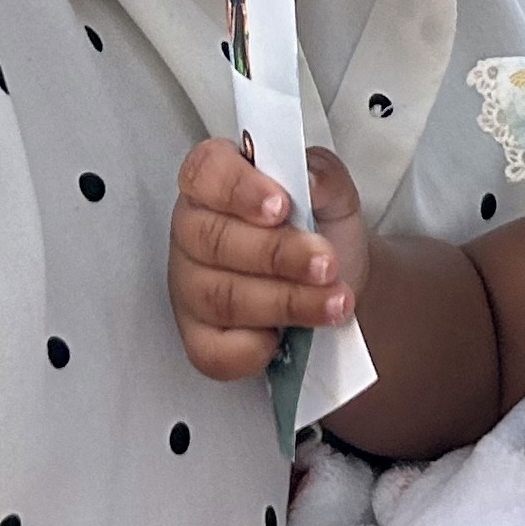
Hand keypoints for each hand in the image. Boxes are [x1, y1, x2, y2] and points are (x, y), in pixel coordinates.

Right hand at [169, 137, 365, 383]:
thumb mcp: (332, 194)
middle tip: (328, 264)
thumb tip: (311, 183)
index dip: (238, 190)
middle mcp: (191, 232)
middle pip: (215, 241)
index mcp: (213, 182)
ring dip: (285, 302)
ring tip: (334, 302)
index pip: (204, 173)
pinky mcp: (198, 338)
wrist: (335, 282)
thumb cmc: (319, 228)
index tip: (281, 206)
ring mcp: (189, 287)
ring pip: (222, 298)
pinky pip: (213, 352)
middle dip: (278, 255)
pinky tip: (287, 340)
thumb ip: (324, 176)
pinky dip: (253, 350)